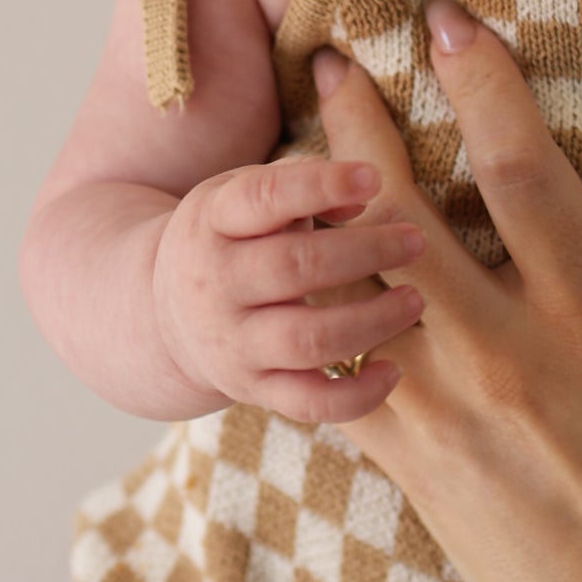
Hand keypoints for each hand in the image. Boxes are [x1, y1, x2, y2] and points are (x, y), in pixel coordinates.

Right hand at [149, 157, 426, 423]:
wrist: (165, 317)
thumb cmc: (230, 239)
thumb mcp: (243, 197)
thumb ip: (299, 185)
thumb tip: (362, 196)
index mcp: (213, 220)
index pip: (263, 198)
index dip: (319, 185)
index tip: (373, 177)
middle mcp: (217, 283)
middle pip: (294, 267)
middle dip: (365, 253)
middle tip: (415, 241)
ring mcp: (234, 343)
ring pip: (307, 340)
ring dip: (372, 320)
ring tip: (414, 299)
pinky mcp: (254, 389)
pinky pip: (310, 403)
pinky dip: (358, 394)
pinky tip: (392, 369)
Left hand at [307, 0, 581, 581]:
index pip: (521, 172)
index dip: (479, 85)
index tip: (446, 19)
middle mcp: (509, 355)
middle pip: (399, 215)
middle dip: (354, 126)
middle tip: (329, 56)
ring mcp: (447, 413)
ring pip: (350, 290)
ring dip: (313, 216)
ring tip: (286, 157)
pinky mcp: (409, 462)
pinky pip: (331, 376)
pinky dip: (304, 319)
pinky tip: (281, 270)